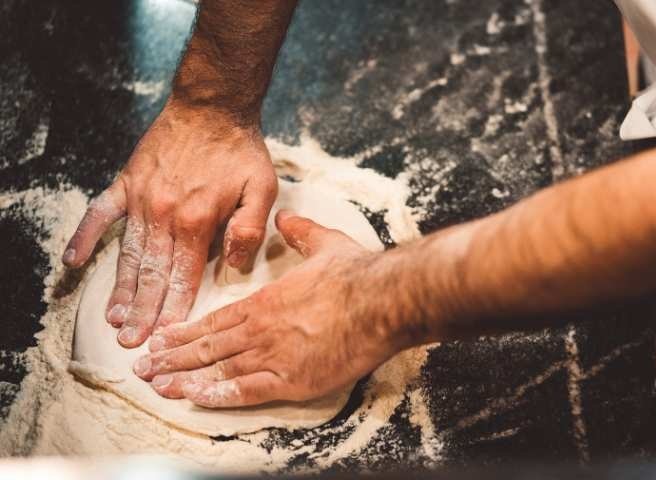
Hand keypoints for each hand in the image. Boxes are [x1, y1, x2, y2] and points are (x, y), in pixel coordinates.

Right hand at [63, 99, 277, 347]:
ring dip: (120, 288)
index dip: (175, 309)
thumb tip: (235, 265)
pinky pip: (100, 214)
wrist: (213, 107)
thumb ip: (249, 229)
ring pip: (128, 254)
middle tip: (133, 342)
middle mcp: (165, 214)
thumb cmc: (241, 150)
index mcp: (199, 221)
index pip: (184, 276)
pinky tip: (73, 263)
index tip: (166, 337)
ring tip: (113, 319)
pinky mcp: (126, 183)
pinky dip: (86, 238)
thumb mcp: (262, 188)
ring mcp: (141, 199)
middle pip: (152, 273)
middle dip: (144, 311)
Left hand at [132, 211, 400, 406]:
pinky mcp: (292, 380)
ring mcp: (273, 355)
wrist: (381, 300)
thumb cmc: (355, 274)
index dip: (185, 331)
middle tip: (143, 367)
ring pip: (219, 368)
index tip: (162, 338)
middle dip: (173, 358)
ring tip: (156, 385)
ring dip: (185, 378)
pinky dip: (218, 395)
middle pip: (208, 346)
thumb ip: (301, 232)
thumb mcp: (325, 243)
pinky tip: (195, 398)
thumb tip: (286, 217)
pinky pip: (246, 391)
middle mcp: (261, 328)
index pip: (215, 320)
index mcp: (266, 300)